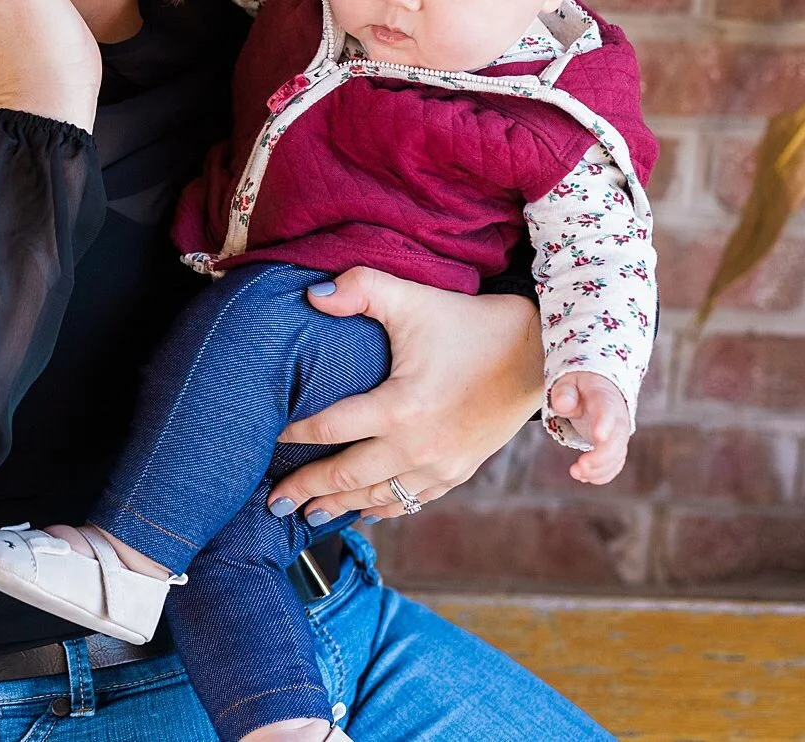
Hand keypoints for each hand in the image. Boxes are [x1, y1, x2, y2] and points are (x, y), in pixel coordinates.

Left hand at [267, 267, 543, 522]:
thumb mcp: (412, 299)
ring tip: (306, 515)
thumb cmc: (469, 323)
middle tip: (273, 501)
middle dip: (307, 489)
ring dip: (339, 507)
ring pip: (378, 497)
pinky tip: (361, 511)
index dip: (293, 433)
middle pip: (347, 476)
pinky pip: (411, 501)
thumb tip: (310, 294)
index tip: (265, 436)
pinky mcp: (458, 472)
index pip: (329, 427)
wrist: (539, 354)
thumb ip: (359, 289)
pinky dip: (382, 508)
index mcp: (401, 407)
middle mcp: (419, 447)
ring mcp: (441, 466)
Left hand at [549, 371, 630, 484]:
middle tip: (581, 466)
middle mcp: (618, 419)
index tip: (598, 437)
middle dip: (602, 456)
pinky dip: (601, 475)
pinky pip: (614, 465)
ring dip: (599, 469)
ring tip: (575, 473)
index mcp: (605, 398)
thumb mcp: (568, 382)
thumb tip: (562, 405)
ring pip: (617, 456)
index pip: (607, 411)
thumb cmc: (580, 386)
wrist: (599, 390)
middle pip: (617, 440)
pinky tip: (584, 476)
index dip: (604, 424)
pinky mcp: (615, 449)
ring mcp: (618, 436)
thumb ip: (564, 392)